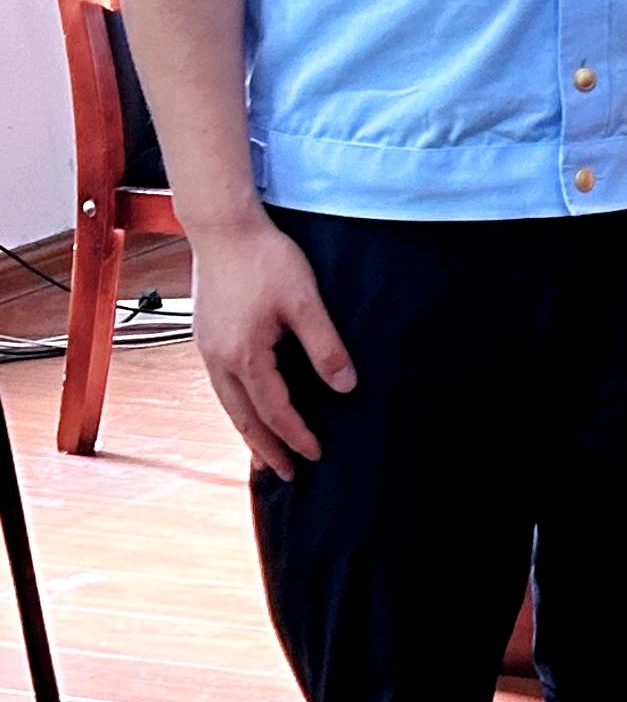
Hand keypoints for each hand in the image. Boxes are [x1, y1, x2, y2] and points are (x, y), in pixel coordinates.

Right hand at [190, 217, 354, 476]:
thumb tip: (345, 387)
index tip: (316, 454)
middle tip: (286, 474)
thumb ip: (325, 346)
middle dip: (266, 448)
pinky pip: (222, 385)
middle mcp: (218, 359)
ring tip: (264, 454)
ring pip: (228, 404)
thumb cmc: (265, 258)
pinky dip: (238, 406)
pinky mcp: (205, 335)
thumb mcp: (305, 301)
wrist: (222, 227)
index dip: (297, 435)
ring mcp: (207, 348)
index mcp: (244, 355)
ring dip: (249, 431)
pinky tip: (249, 407)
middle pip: (243, 418)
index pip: (275, 410)